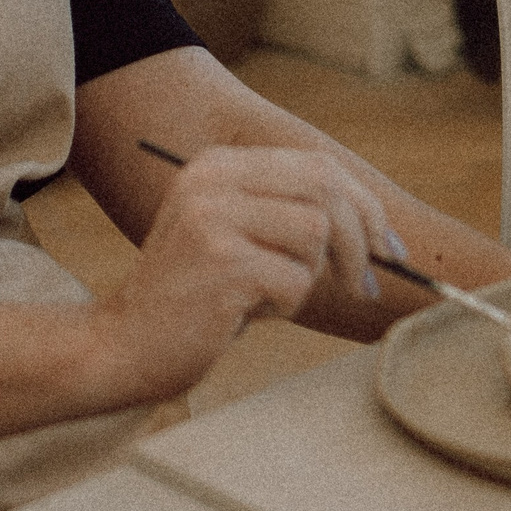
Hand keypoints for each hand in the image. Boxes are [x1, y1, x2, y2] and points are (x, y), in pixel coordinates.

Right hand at [107, 146, 399, 387]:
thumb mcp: (234, 234)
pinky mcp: (222, 263)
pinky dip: (284, 306)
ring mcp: (215, 217)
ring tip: (265, 296)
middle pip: (327, 190)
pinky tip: (244, 314)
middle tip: (364, 284)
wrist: (122, 346)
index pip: (318, 165)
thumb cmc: (193, 299)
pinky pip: (294, 281)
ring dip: (307, 278)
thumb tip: (376, 225)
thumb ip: (286, 212)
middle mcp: (214, 179)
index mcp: (219, 164)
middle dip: (360, 240)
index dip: (365, 205)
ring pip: (315, 235)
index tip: (388, 245)